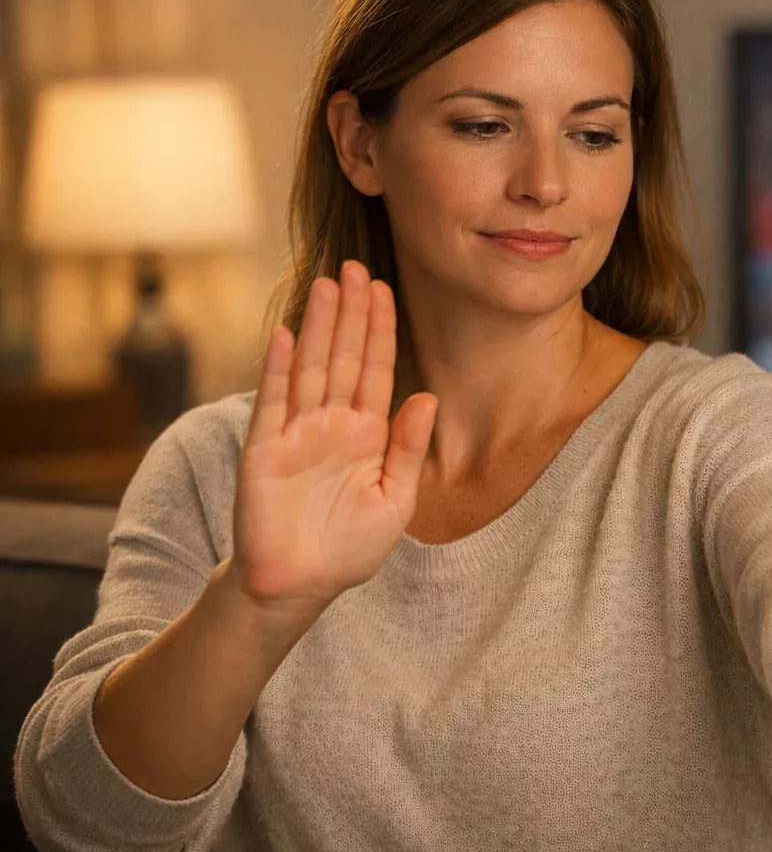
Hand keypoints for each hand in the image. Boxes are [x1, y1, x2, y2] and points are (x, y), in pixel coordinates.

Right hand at [231, 259, 437, 611]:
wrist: (299, 585)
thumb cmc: (349, 548)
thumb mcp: (395, 499)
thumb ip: (408, 448)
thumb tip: (428, 397)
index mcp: (366, 434)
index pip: (376, 370)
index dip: (379, 329)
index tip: (384, 289)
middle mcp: (332, 424)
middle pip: (343, 356)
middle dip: (351, 312)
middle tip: (355, 266)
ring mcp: (297, 432)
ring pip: (311, 367)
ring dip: (319, 325)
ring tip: (326, 283)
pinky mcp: (264, 449)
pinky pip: (273, 400)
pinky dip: (278, 367)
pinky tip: (287, 332)